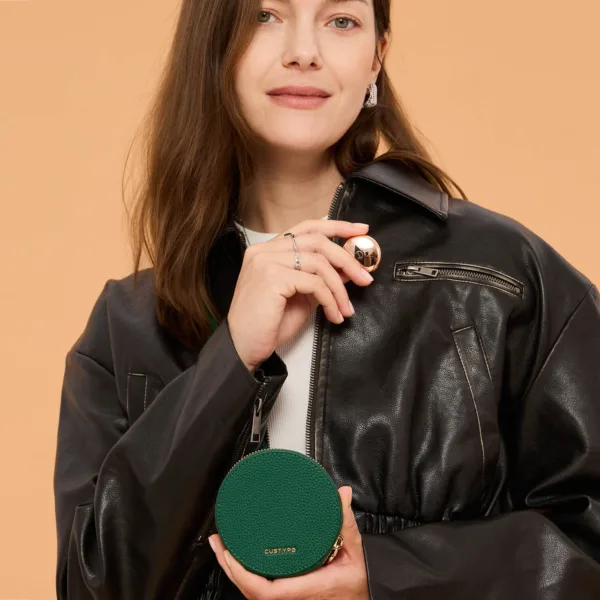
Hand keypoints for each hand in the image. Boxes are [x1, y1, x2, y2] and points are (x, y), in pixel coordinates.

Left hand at [208, 486, 368, 599]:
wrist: (369, 597)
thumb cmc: (360, 580)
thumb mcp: (355, 549)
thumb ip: (345, 520)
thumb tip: (341, 495)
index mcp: (309, 589)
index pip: (267, 592)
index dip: (243, 574)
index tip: (230, 553)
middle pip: (251, 594)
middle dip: (229, 568)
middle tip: (219, 543)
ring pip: (253, 596)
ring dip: (234, 573)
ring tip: (223, 549)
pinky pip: (261, 595)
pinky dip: (246, 579)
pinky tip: (239, 564)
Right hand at [227, 219, 374, 372]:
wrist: (243, 348)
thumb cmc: (268, 325)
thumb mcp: (301, 297)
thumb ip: (320, 279)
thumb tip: (348, 269)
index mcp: (268, 250)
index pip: (307, 228)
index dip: (337, 227)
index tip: (361, 231)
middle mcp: (264, 250)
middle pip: (317, 241)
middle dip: (347, 260)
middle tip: (365, 279)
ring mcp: (266, 262)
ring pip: (319, 263)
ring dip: (340, 288)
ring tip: (346, 309)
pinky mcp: (272, 278)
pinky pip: (314, 283)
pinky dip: (330, 300)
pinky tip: (333, 315)